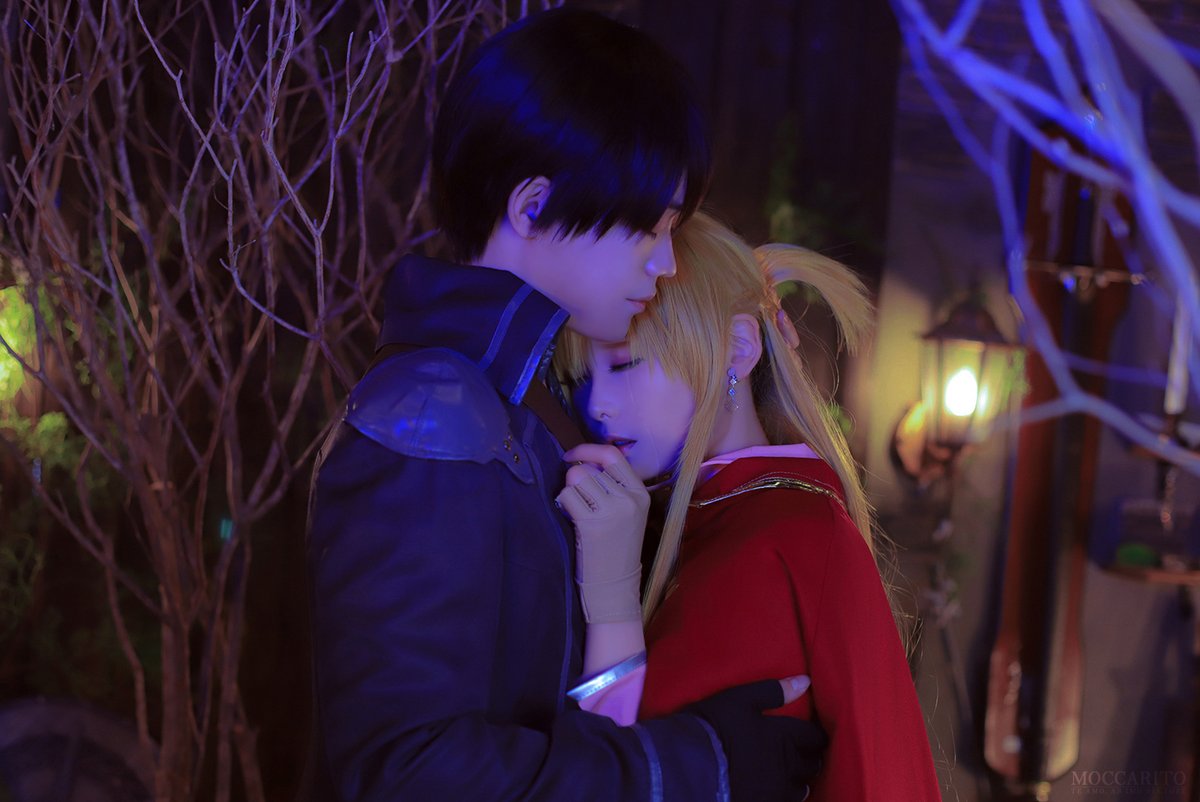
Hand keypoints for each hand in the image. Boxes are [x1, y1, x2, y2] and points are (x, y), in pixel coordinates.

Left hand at [556, 444, 648, 622]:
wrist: (616, 585)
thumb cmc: (617, 547)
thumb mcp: (627, 512)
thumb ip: (613, 485)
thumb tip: (583, 461)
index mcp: (640, 493)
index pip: (612, 455)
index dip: (587, 450)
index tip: (572, 457)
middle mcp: (629, 499)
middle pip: (589, 468)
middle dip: (575, 479)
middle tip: (577, 498)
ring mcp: (612, 511)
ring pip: (576, 479)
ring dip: (569, 491)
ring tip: (577, 510)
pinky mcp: (592, 524)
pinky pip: (566, 496)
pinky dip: (563, 504)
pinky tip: (571, 517)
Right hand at [684, 677, 826, 800]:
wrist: (691, 765)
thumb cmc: (714, 726)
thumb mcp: (740, 699)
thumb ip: (774, 692)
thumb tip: (805, 681)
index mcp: (783, 736)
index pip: (813, 737)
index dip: (816, 735)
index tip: (813, 734)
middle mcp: (786, 764)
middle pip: (811, 764)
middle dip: (810, 758)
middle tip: (805, 754)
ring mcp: (775, 790)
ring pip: (800, 789)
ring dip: (799, 781)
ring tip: (792, 777)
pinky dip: (783, 797)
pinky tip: (774, 793)